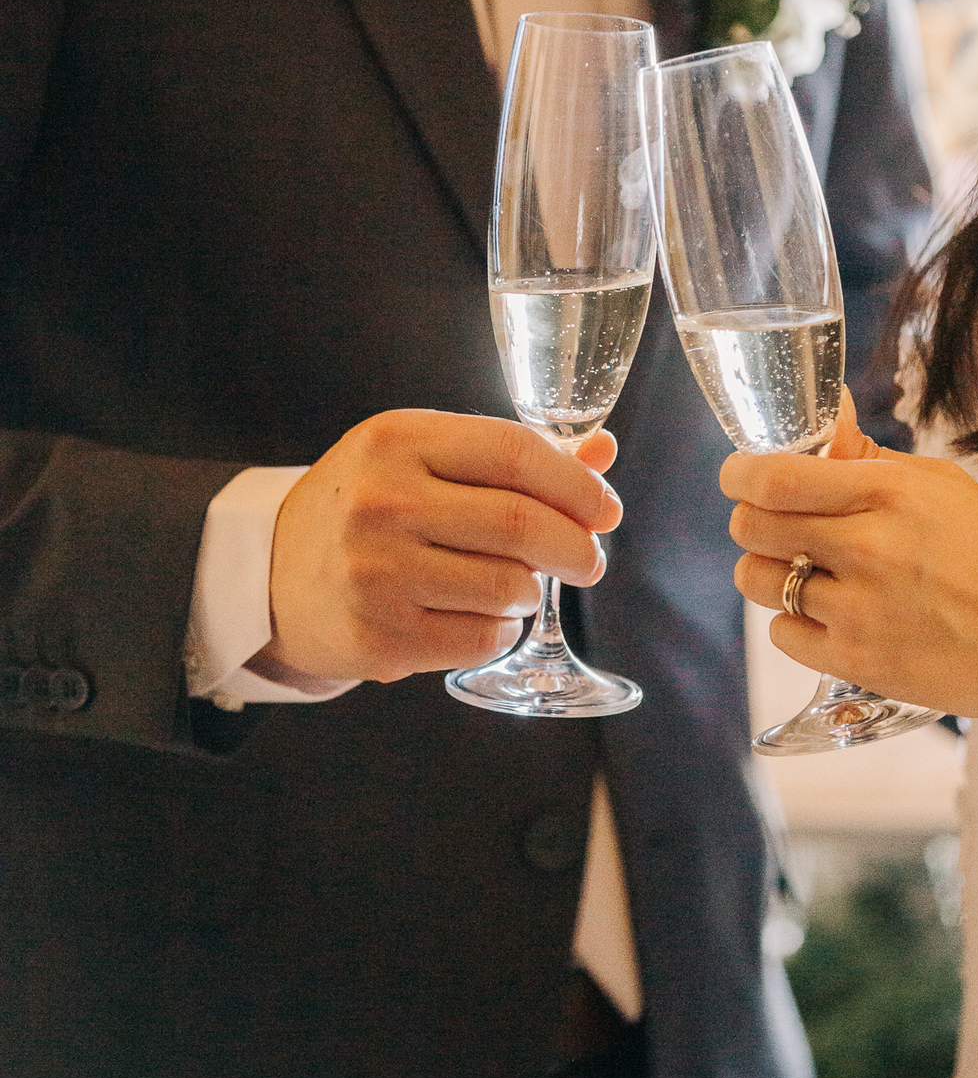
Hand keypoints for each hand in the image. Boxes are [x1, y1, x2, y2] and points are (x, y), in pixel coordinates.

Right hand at [264, 410, 621, 683]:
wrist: (270, 573)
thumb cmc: (365, 506)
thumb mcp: (422, 457)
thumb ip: (511, 455)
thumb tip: (603, 452)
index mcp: (398, 439)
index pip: (515, 453)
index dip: (577, 485)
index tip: (605, 509)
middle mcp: (382, 501)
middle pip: (522, 525)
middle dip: (575, 548)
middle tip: (588, 561)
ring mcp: (376, 573)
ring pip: (510, 587)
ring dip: (531, 591)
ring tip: (513, 585)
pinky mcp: (379, 637)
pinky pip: (484, 638)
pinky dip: (500, 630)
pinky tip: (479, 616)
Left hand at [721, 391, 977, 726]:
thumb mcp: (940, 484)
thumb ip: (869, 459)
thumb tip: (823, 426)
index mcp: (888, 493)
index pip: (775, 478)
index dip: (740, 474)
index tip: (738, 474)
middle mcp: (868, 549)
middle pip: (753, 526)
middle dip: (750, 519)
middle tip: (769, 522)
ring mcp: (860, 610)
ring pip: (757, 580)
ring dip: (766, 569)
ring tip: (800, 569)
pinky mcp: (859, 662)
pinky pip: (782, 634)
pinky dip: (793, 622)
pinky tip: (828, 612)